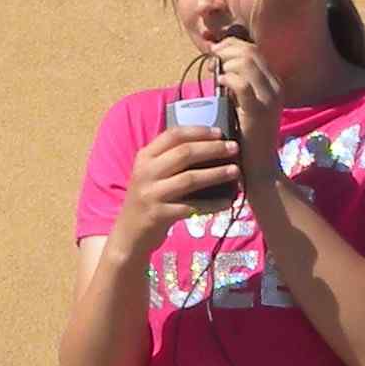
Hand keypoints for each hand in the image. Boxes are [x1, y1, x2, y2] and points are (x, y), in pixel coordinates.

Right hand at [111, 121, 240, 252]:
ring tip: (235, 171)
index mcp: (145, 157)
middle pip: (184, 153)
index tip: (220, 132)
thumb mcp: (151, 174)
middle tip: (234, 149)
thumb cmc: (148, 200)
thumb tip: (210, 146)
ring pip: (190, 179)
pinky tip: (227, 201)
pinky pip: (192, 207)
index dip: (198, 131)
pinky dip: (212, 204)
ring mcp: (151, 194)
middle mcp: (146, 172)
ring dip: (216, 174)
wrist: (129, 234)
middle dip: (212, 149)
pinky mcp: (159, 215)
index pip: (173, 135)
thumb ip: (171, 160)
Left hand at [209, 38, 288, 187]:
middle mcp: (275, 87)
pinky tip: (219, 82)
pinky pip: (242, 84)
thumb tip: (219, 65)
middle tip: (212, 59)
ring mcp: (269, 98)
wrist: (260, 168)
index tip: (216, 54)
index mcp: (274, 83)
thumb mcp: (245, 105)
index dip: (232, 46)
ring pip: (246, 62)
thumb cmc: (248, 138)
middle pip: (250, 51)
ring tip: (215, 72)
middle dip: (227, 50)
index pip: (254, 51)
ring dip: (225, 62)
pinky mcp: (259, 110)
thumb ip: (238, 85)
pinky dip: (227, 78)